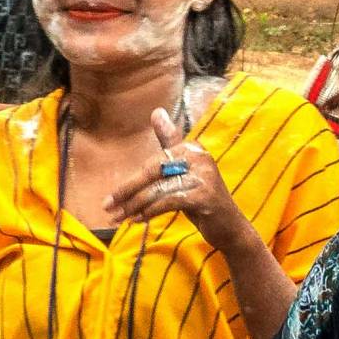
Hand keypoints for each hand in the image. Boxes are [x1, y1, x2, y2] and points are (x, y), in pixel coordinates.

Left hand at [105, 109, 246, 241]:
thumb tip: (157, 112)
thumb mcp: (184, 171)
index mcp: (192, 148)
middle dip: (128, 192)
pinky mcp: (205, 196)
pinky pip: (168, 201)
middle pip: (153, 172)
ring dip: (135, 205)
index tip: (111, 197)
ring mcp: (204, 177)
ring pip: (158, 189)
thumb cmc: (202, 198)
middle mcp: (199, 157)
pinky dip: (150, 212)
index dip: (131, 181)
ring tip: (120, 217)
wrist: (230, 227)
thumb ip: (170, 142)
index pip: (153, 162)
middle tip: (108, 207)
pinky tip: (138, 220)